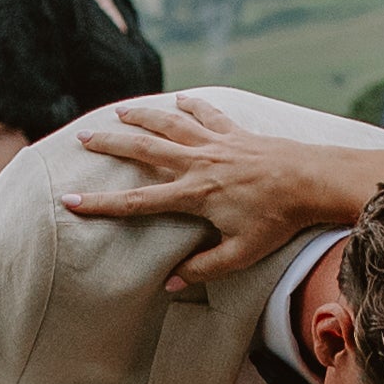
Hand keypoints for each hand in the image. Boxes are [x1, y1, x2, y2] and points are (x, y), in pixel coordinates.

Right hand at [67, 94, 381, 289]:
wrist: (313, 180)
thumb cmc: (278, 221)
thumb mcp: (241, 254)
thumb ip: (204, 268)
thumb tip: (171, 282)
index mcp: (194, 196)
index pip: (137, 202)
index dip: (101, 204)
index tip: (71, 201)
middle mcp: (198, 164)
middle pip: (144, 151)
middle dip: (110, 145)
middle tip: (83, 139)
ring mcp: (216, 144)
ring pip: (169, 125)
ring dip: (141, 117)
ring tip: (117, 113)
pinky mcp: (235, 133)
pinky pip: (207, 115)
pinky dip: (190, 107)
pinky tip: (178, 101)